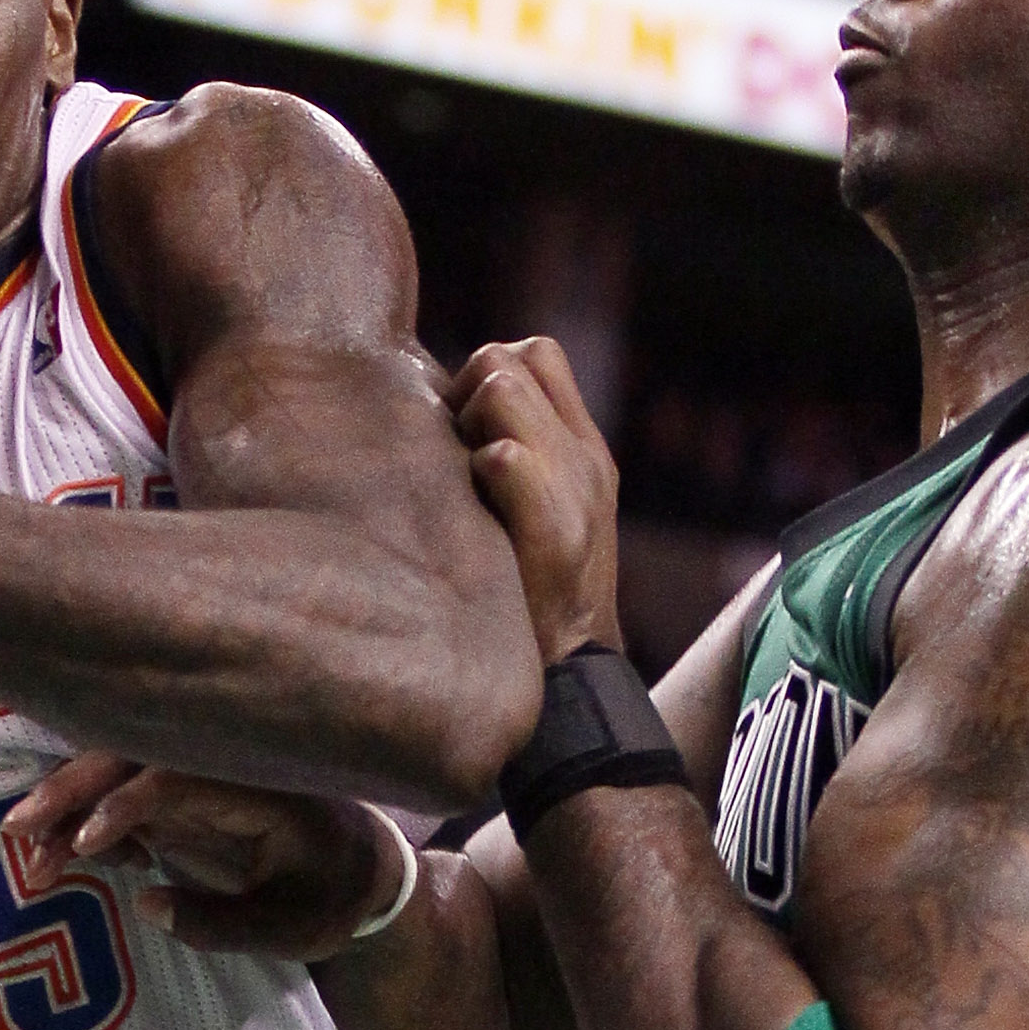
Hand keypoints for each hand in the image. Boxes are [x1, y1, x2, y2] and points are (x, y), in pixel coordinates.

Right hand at [3, 753, 406, 960]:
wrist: (365, 874)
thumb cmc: (332, 899)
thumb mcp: (290, 929)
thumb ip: (222, 924)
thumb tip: (144, 903)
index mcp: (260, 785)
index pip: (178, 774)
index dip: (127, 803)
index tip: (85, 844)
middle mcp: (225, 763)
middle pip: (133, 754)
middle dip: (70, 790)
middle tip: (17, 833)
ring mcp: (202, 771)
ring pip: (119, 768)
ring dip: (69, 804)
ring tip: (33, 858)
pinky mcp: (187, 788)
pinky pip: (125, 789)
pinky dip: (91, 817)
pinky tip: (81, 860)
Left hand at [446, 337, 621, 664]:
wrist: (572, 676)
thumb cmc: (532, 598)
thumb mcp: (544, 514)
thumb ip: (516, 457)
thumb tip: (442, 415)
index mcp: (585, 450)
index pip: (538, 353)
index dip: (489, 372)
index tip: (465, 430)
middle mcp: (586, 457)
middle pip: (510, 357)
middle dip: (465, 392)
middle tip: (455, 458)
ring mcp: (574, 487)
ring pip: (500, 386)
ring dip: (465, 424)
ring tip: (463, 483)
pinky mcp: (554, 526)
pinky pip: (502, 456)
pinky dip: (478, 472)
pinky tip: (471, 513)